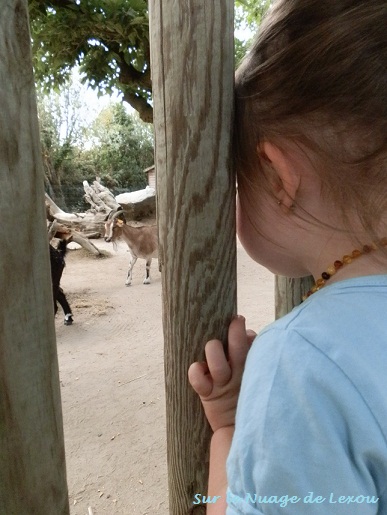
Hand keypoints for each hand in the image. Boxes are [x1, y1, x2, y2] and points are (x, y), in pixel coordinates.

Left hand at [188, 316, 255, 432]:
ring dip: (214, 351)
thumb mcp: (252, 372)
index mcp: (251, 366)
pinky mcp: (209, 395)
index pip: (252, 344)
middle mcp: (239, 374)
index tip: (240, 321)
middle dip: (235, 333)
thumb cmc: (242, 393)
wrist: (237, 429)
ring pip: (218, 365)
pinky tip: (197, 368)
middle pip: (239, 349)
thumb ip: (251, 351)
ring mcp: (224, 385)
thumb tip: (249, 334)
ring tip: (213, 347)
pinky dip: (196, 373)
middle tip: (236, 322)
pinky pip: (199, 382)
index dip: (244, 333)